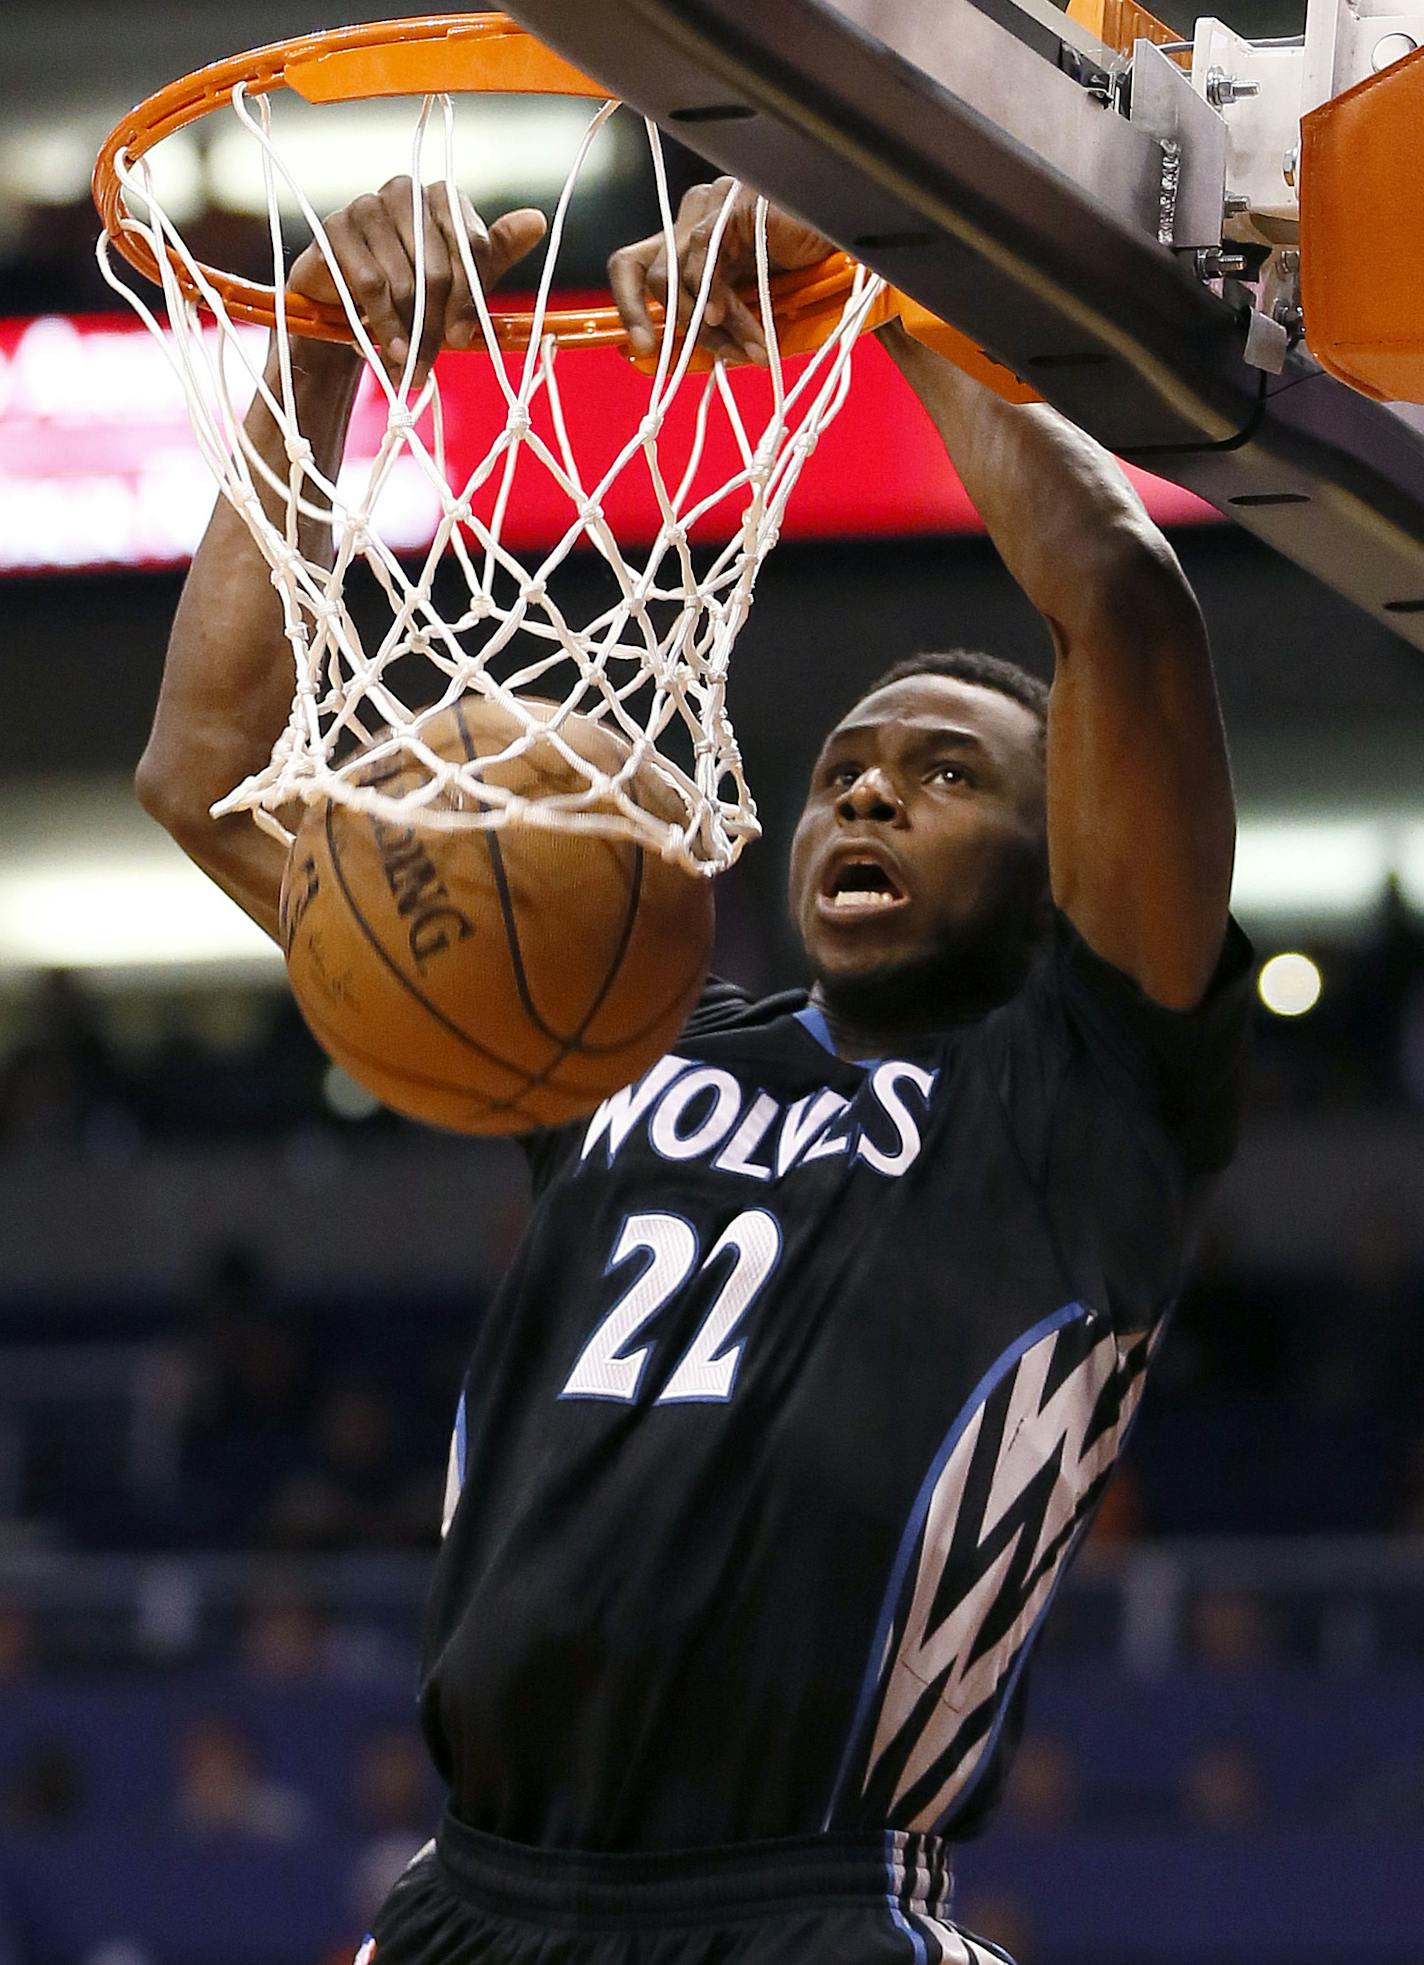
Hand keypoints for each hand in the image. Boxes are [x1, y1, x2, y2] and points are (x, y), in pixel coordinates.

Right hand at [287, 177, 547, 384]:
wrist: (343, 304)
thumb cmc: (410, 289)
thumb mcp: (458, 277)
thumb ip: (494, 252)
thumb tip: (537, 220)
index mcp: (443, 198)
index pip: (472, 246)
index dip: (468, 300)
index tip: (463, 339)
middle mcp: (407, 191)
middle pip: (438, 269)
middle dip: (437, 325)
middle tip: (430, 363)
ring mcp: (368, 205)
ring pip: (405, 282)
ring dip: (408, 332)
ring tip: (406, 363)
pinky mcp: (336, 227)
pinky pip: (370, 283)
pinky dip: (382, 323)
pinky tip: (383, 349)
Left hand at [608, 176, 832, 365]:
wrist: (847, 243)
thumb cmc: (803, 273)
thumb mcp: (745, 305)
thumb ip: (712, 320)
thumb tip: (677, 354)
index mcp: (687, 240)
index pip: (632, 265)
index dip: (627, 306)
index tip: (641, 347)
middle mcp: (693, 217)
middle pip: (655, 276)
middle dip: (685, 328)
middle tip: (725, 356)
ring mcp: (711, 203)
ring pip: (678, 272)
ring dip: (710, 323)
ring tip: (747, 349)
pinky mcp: (732, 201)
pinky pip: (707, 254)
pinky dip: (713, 293)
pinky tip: (724, 316)